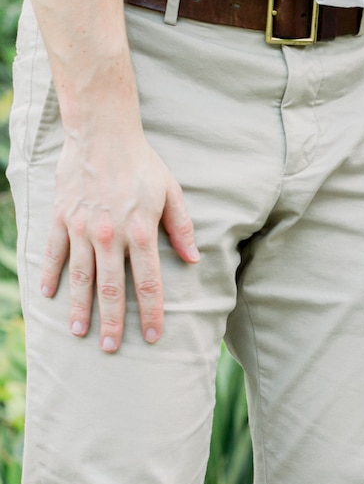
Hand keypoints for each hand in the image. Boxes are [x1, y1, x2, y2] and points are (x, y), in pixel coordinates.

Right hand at [41, 121, 197, 351]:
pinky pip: (53, 252)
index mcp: (140, 233)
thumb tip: (194, 260)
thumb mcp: (172, 194)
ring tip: (79, 333)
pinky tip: (48, 296)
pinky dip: (50, 275)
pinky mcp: (61, 218)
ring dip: (80, 307)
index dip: (152, 313)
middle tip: (111, 348)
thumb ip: (182, 229)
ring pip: (81, 277)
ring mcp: (82, 228)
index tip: (153, 337)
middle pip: (112, 288)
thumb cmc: (142, 164)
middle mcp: (110, 236)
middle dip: (112, 322)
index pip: (149, 283)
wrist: (102, 134)